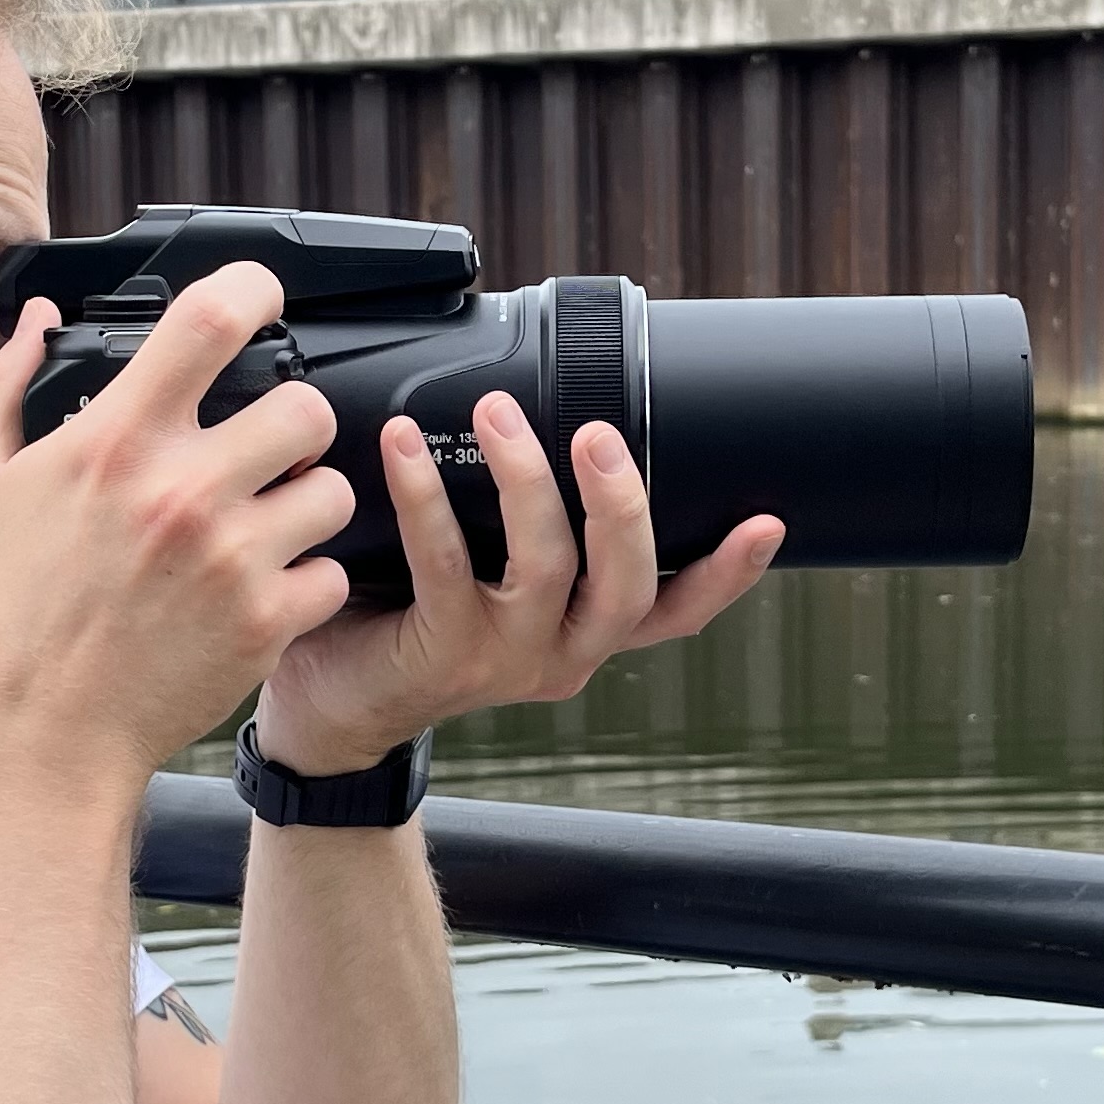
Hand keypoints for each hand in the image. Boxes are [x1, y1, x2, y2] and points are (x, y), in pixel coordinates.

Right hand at [0, 264, 357, 798]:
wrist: (30, 746)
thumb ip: (1, 391)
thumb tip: (39, 320)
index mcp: (114, 442)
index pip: (212, 320)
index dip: (253, 290)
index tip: (259, 298)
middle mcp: (184, 491)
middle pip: (306, 404)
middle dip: (293, 416)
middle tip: (265, 443)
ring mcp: (233, 560)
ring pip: (333, 488)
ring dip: (308, 497)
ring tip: (268, 520)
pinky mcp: (264, 625)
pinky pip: (333, 574)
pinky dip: (310, 580)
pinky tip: (266, 588)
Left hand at [254, 393, 784, 774]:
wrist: (334, 704)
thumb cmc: (412, 618)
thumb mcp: (491, 576)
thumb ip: (525, 524)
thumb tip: (538, 400)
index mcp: (586, 633)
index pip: (677, 610)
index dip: (728, 574)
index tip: (768, 521)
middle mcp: (561, 653)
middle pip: (625, 585)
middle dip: (622, 502)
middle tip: (597, 431)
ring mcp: (503, 659)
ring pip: (545, 568)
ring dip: (526, 480)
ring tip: (496, 410)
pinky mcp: (440, 653)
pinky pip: (445, 563)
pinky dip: (426, 493)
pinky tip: (405, 443)